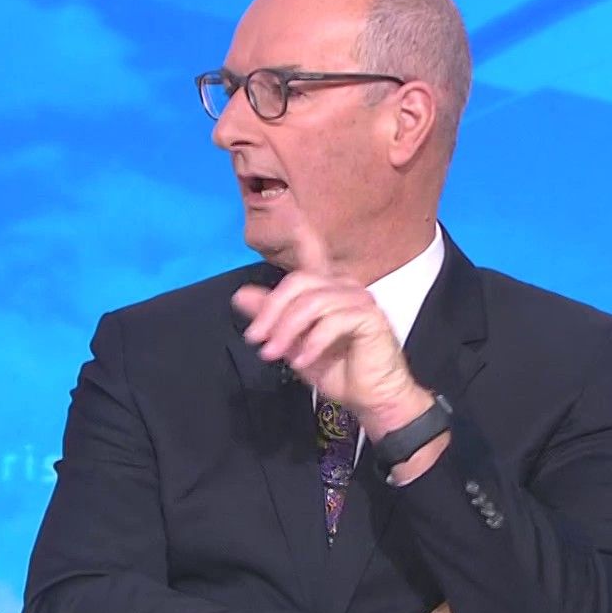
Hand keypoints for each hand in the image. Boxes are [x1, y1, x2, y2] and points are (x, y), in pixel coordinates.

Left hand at [229, 222, 427, 435]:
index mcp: (327, 287)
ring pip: (312, 303)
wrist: (371, 398)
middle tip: (256, 339)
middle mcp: (344, 286)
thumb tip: (241, 295)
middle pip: (299, 282)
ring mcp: (360, 300)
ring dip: (287, 330)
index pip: (313, 253)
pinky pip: (332, 321)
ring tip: (274, 354)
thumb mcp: (293, 344)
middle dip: (272, 311)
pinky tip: (302, 361)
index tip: (291, 214)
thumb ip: (272, 319)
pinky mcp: (370, 318)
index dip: (302, 233)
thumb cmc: (337, 369)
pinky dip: (312, 343)